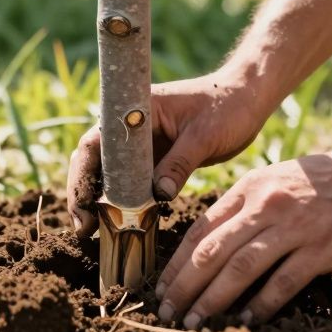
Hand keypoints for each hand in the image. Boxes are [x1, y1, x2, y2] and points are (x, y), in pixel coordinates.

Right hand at [67, 69, 273, 234]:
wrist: (248, 99)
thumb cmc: (228, 106)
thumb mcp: (204, 136)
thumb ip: (180, 164)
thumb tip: (159, 195)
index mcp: (135, 109)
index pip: (96, 142)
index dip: (82, 175)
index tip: (82, 206)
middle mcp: (131, 125)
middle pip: (95, 160)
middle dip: (84, 193)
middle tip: (83, 229)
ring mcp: (142, 143)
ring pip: (111, 174)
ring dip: (101, 200)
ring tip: (94, 232)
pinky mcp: (156, 158)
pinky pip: (133, 181)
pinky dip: (126, 200)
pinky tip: (122, 223)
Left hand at [154, 143, 331, 327]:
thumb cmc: (326, 180)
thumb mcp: (277, 178)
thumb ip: (246, 204)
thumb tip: (212, 239)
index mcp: (251, 188)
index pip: (202, 229)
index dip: (177, 262)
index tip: (162, 287)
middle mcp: (267, 206)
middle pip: (212, 251)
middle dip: (185, 286)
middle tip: (168, 311)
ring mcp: (294, 227)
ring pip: (240, 268)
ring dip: (213, 299)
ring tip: (196, 320)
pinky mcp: (321, 248)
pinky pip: (283, 282)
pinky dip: (261, 303)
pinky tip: (246, 318)